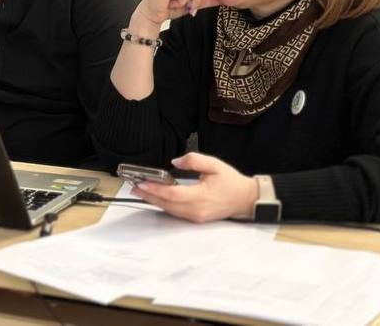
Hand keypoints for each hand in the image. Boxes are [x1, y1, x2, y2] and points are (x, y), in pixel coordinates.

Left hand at [131, 152, 258, 222]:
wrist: (246, 199)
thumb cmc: (231, 181)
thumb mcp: (214, 164)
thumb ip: (194, 160)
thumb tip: (175, 162)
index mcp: (201, 196)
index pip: (173, 194)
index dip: (155, 189)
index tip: (142, 183)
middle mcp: (197, 210)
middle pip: (167, 204)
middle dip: (149, 196)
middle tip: (133, 187)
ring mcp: (196, 217)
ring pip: (170, 210)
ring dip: (154, 201)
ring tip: (140, 191)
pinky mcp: (196, 219)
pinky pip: (176, 213)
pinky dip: (164, 205)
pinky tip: (156, 198)